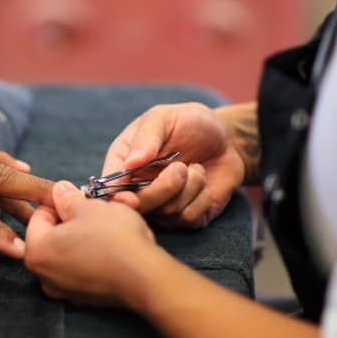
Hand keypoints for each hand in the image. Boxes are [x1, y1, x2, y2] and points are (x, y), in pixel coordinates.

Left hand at [25, 181, 166, 308]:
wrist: (146, 278)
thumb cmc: (114, 239)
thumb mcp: (88, 207)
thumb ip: (67, 199)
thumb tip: (59, 192)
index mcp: (36, 252)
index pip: (40, 216)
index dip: (62, 201)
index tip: (80, 196)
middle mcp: (45, 276)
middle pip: (59, 233)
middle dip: (84, 215)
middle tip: (104, 202)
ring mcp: (67, 290)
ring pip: (78, 248)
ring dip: (97, 229)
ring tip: (122, 211)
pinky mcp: (89, 298)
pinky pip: (89, 266)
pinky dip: (102, 251)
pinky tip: (123, 237)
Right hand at [102, 102, 245, 228]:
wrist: (225, 137)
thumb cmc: (189, 122)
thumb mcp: (164, 118)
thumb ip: (146, 138)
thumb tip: (129, 164)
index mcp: (124, 163)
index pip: (111, 188)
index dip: (117, 197)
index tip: (132, 199)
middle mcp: (138, 188)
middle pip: (139, 207)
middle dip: (163, 189)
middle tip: (181, 167)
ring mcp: (162, 204)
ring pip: (167, 213)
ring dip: (189, 188)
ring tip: (196, 168)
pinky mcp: (185, 217)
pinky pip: (188, 219)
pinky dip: (202, 199)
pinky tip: (204, 184)